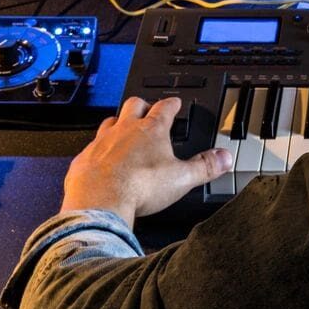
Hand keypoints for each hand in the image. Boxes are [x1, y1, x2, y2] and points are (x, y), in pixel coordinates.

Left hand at [61, 97, 232, 226]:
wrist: (100, 205)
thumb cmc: (139, 188)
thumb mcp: (182, 179)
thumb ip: (205, 166)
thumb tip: (224, 158)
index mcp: (152, 130)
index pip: (165, 106)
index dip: (172, 103)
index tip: (175, 103)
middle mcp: (125, 130)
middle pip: (134, 104)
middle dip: (142, 105)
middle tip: (148, 110)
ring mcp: (102, 142)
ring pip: (110, 121)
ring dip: (117, 123)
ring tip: (123, 131)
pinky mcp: (83, 159)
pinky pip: (90, 147)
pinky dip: (98, 150)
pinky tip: (101, 160)